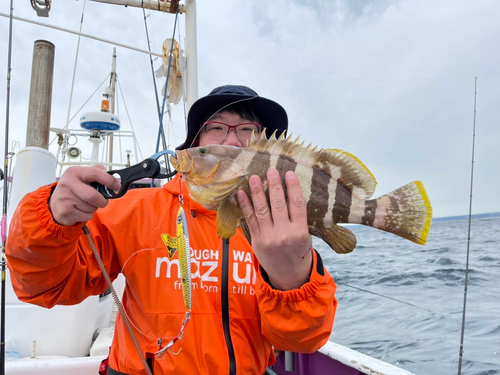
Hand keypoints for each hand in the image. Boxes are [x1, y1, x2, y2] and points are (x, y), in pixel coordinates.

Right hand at [49, 165, 119, 225]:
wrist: (54, 204)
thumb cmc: (73, 189)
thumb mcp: (82, 176)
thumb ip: (97, 172)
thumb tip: (114, 177)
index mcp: (74, 172)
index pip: (95, 173)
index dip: (109, 180)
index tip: (116, 186)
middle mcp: (68, 183)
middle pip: (93, 196)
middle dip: (102, 201)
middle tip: (103, 201)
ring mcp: (65, 198)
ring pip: (91, 207)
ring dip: (93, 208)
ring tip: (86, 204)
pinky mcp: (65, 211)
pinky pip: (86, 215)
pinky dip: (88, 215)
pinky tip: (80, 210)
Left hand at [237, 169, 312, 289]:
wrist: (288, 275)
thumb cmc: (298, 251)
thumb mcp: (305, 235)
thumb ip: (297, 217)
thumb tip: (288, 191)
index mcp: (300, 232)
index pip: (297, 204)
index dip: (293, 187)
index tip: (289, 173)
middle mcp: (284, 234)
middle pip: (278, 205)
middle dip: (274, 186)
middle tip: (271, 171)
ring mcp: (268, 237)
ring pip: (262, 210)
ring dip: (257, 192)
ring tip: (254, 178)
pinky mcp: (256, 240)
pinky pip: (250, 220)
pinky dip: (245, 205)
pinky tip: (242, 193)